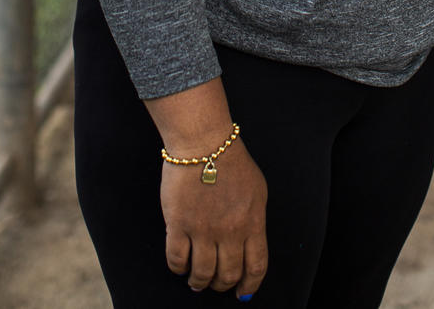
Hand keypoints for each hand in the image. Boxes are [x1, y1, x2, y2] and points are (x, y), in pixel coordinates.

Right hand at [161, 137, 268, 296]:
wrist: (203, 141)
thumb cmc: (231, 161)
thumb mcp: (257, 190)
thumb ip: (254, 221)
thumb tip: (251, 247)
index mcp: (252, 222)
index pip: (255, 267)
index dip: (249, 285)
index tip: (243, 292)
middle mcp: (229, 231)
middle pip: (228, 274)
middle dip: (223, 285)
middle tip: (217, 283)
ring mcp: (203, 229)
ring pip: (202, 274)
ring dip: (200, 282)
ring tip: (197, 281)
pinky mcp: (178, 224)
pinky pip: (177, 260)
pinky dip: (178, 268)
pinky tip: (180, 265)